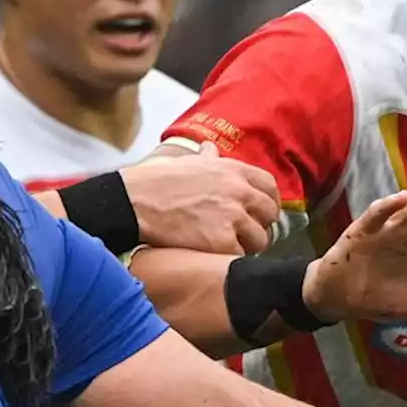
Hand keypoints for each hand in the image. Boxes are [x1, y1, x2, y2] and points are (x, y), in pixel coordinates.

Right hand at [122, 142, 279, 253]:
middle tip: (246, 233)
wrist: (136, 201)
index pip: (270, 187)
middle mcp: (240, 192)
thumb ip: (208, 157)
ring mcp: (233, 217)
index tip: (261, 212)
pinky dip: (230, 258)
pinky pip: (239, 255)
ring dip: (248, 246)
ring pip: (260, 239)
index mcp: (235, 171)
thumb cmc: (159, 181)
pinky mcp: (221, 241)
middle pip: (270, 214)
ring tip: (232, 246)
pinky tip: (216, 254)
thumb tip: (210, 148)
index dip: (268, 201)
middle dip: (260, 225)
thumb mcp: (190, 162)